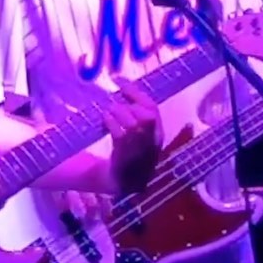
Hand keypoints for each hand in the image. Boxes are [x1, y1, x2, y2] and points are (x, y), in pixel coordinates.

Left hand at [103, 78, 161, 196]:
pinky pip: (121, 136)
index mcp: (157, 134)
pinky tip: (105, 118)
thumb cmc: (126, 151)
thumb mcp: (136, 133)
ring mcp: (140, 151)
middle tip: (115, 102)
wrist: (119, 181)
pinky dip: (112, 123)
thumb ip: (133, 113)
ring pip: (134, 125)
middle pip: (148, 116)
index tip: (120, 82)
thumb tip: (121, 84)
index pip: (153, 108)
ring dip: (119, 112)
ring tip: (109, 110)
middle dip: (131, 104)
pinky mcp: (125, 158)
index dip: (136, 93)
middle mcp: (152, 143)